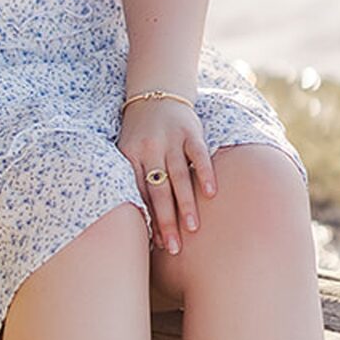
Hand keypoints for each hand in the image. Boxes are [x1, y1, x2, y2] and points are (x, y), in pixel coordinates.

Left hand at [116, 98, 213, 254]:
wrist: (154, 93)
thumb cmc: (140, 132)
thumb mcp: (128, 151)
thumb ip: (134, 179)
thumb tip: (141, 221)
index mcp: (130, 156)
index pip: (140, 194)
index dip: (149, 220)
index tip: (158, 245)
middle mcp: (149, 148)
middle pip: (158, 190)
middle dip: (166, 221)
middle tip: (174, 247)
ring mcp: (171, 139)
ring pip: (178, 176)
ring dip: (186, 203)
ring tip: (193, 228)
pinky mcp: (190, 132)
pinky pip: (198, 154)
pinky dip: (204, 173)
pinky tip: (211, 193)